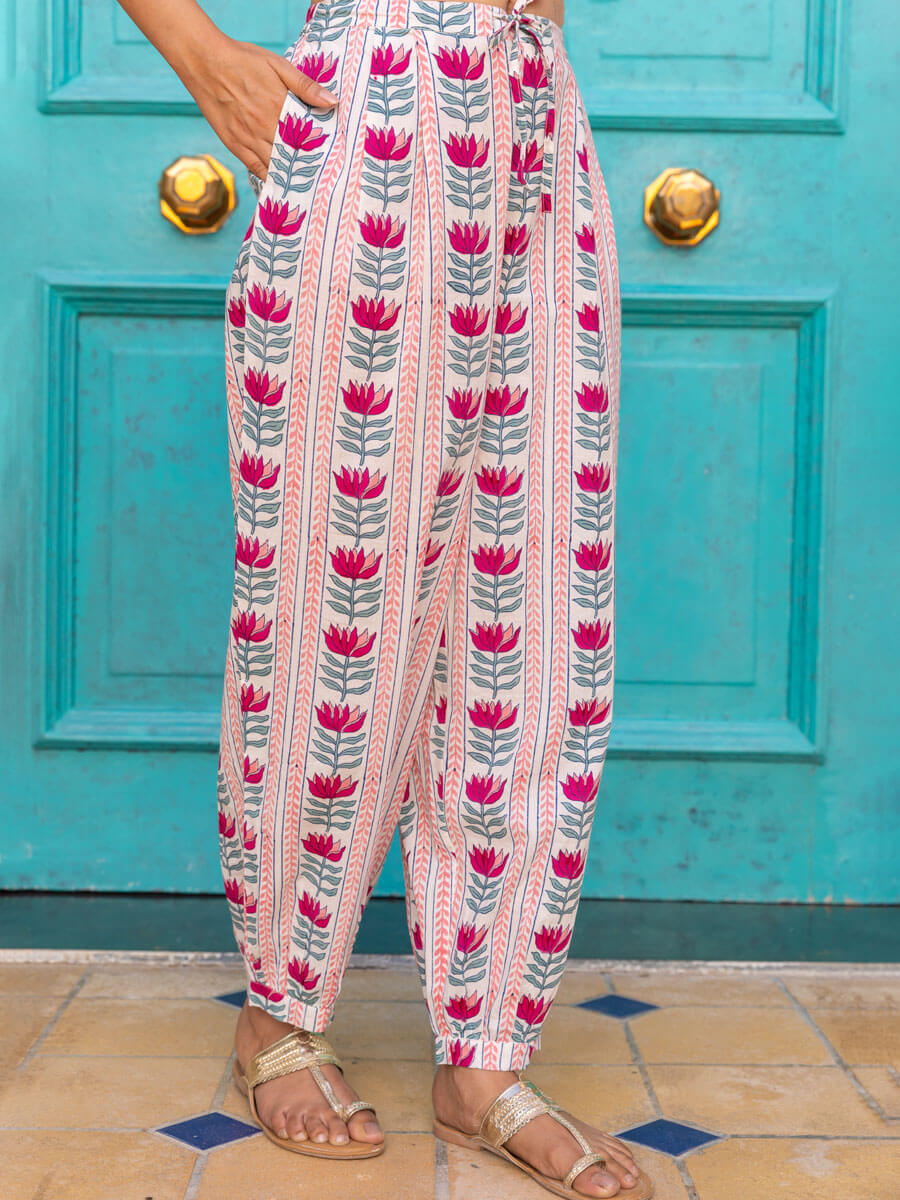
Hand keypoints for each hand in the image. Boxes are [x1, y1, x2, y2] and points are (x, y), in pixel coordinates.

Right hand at [185, 35, 338, 180]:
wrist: (204, 60)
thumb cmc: (243, 60)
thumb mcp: (278, 65)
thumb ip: (306, 86)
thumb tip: (332, 102)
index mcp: (279, 107)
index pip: (307, 139)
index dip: (320, 151)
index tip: (332, 160)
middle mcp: (264, 127)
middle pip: (293, 156)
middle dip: (307, 166)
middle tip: (322, 177)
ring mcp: (248, 138)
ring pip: (275, 166)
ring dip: (290, 175)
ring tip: (305, 184)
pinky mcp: (234, 144)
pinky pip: (255, 168)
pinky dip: (269, 177)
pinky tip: (280, 183)